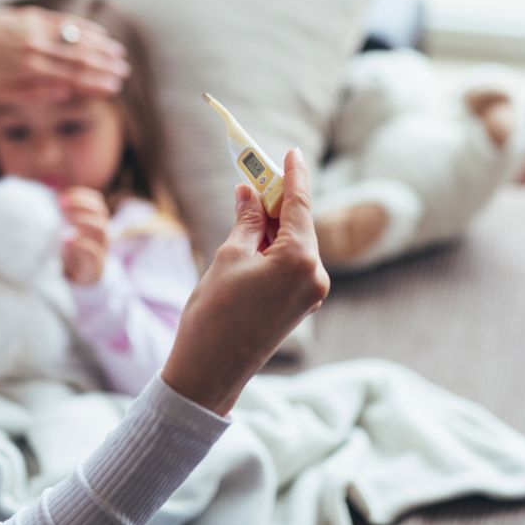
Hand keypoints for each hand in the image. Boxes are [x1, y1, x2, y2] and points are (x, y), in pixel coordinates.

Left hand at [0, 7, 130, 101]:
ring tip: (118, 53)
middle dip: (105, 66)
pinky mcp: (30, 16)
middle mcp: (36, 49)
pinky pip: (62, 21)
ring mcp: (34, 30)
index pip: (72, 78)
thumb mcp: (1, 93)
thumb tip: (65, 93)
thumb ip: (34, 94)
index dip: (96, 83)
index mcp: (30, 71)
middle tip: (123, 72)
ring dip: (100, 46)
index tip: (114, 88)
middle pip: (79, 58)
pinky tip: (98, 32)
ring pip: (75, 38)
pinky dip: (83, 27)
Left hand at [59, 187, 110, 284]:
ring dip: (83, 222)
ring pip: (101, 231)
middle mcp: (101, 235)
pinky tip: (66, 242)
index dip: (82, 197)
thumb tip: (41, 198)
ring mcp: (101, 250)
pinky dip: (81, 245)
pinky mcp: (96, 267)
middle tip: (61, 206)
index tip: (62, 197)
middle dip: (81, 206)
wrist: (77, 282)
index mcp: (95, 223)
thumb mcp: (63, 233)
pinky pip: (95, 253)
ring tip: (65, 222)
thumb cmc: (67, 253)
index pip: (97, 203)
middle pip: (101, 213)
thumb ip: (58, 219)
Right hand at [160, 148, 329, 415]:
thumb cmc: (214, 312)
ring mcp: (311, 293)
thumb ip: (247, 220)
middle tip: (259, 174)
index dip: (294, 175)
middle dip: (279, 200)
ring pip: (295, 245)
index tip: (292, 152)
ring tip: (248, 203)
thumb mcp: (229, 256)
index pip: (300, 205)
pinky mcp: (300, 305)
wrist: (209, 372)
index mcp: (300, 259)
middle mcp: (315, 276)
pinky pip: (292, 264)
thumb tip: (251, 193)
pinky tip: (254, 234)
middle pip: (300, 224)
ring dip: (274, 224)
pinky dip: (275, 247)